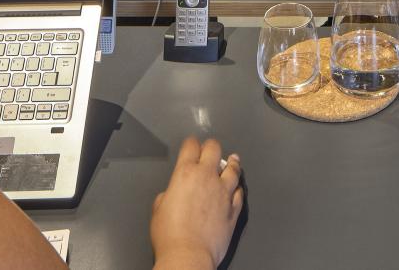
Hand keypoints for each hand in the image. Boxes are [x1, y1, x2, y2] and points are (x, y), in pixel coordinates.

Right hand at [150, 138, 242, 269]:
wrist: (189, 255)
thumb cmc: (170, 235)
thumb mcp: (158, 209)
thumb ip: (169, 194)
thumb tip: (174, 195)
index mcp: (185, 173)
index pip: (191, 146)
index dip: (191, 143)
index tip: (191, 144)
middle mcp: (207, 177)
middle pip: (214, 149)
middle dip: (211, 147)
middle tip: (210, 149)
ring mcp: (224, 192)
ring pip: (233, 169)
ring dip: (232, 163)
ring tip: (233, 160)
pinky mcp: (234, 209)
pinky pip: (240, 192)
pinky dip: (238, 188)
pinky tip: (237, 187)